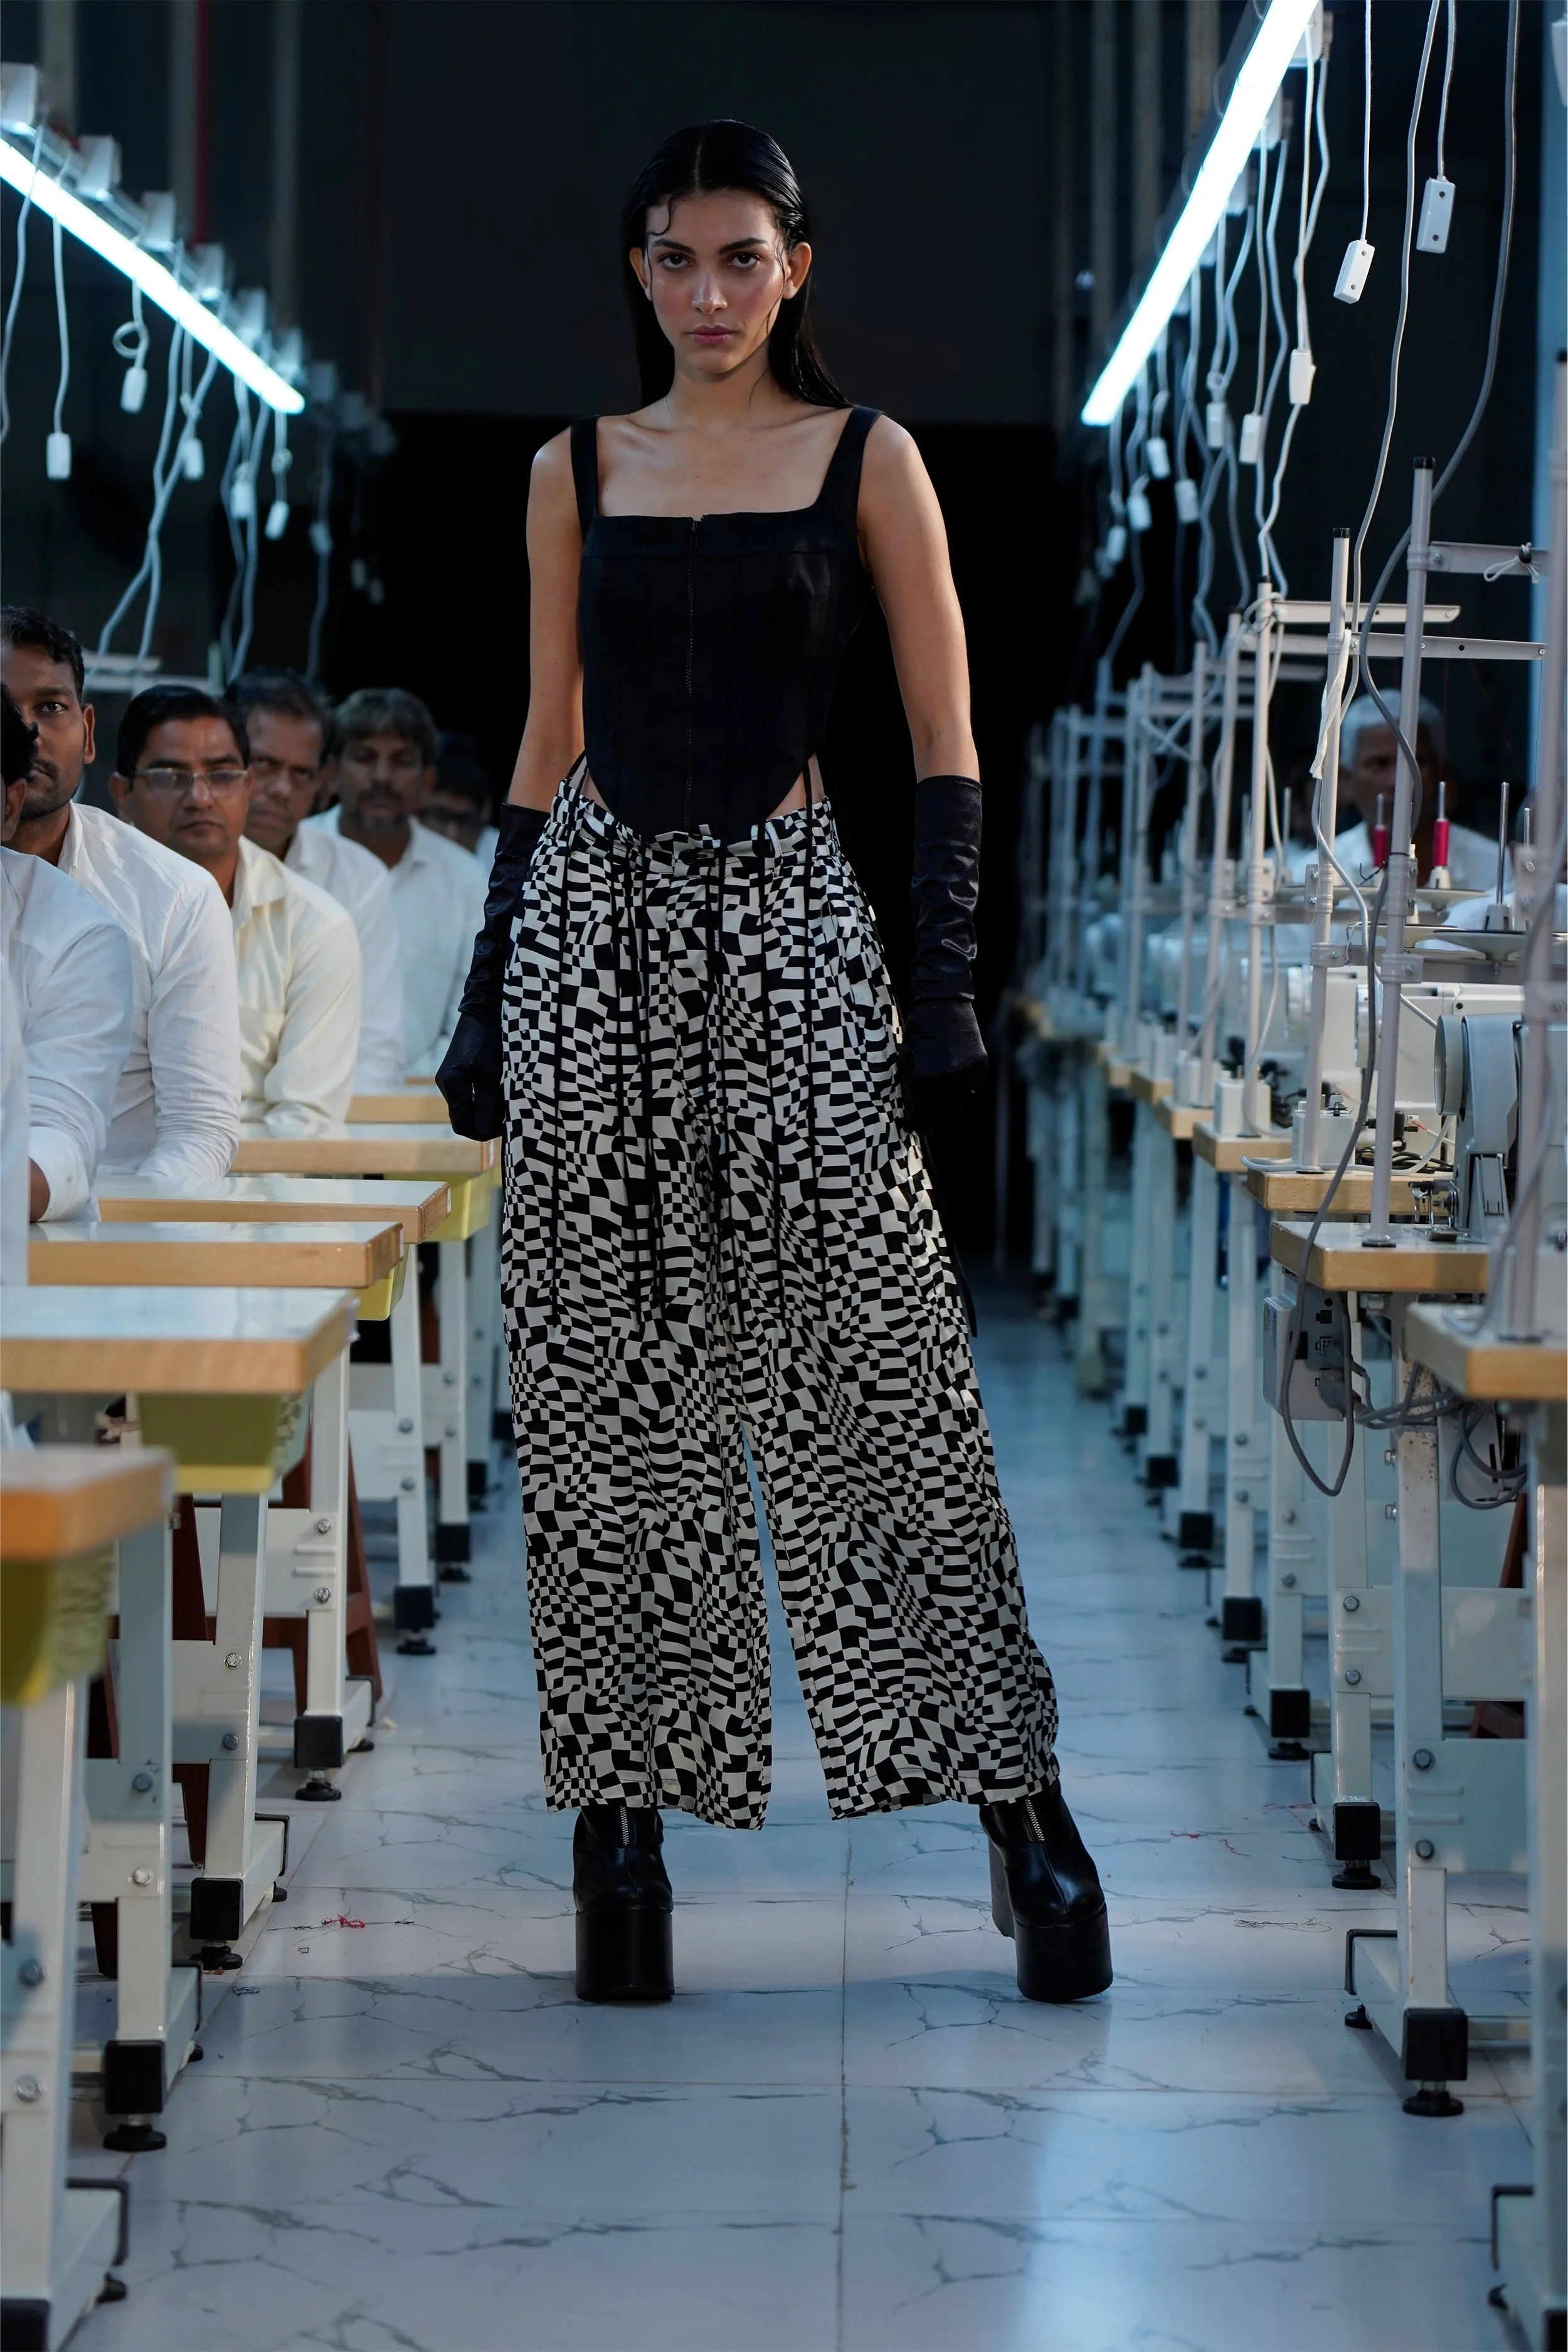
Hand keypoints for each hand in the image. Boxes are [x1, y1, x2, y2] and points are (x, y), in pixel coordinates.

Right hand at [436, 1012, 504, 1142]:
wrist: (485, 1011)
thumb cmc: (489, 1040)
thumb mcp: (491, 1073)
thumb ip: (487, 1103)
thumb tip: (486, 1131)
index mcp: (451, 1085)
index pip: (462, 1125)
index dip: (484, 1131)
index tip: (506, 1126)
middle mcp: (448, 1085)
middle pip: (465, 1119)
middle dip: (486, 1122)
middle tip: (510, 1116)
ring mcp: (453, 1079)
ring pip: (469, 1108)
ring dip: (487, 1111)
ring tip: (508, 1102)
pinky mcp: (461, 1073)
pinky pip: (472, 1096)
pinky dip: (486, 1100)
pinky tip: (502, 1092)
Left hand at [899, 997, 986, 1133]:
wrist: (946, 999)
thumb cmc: (921, 1025)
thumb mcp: (909, 1055)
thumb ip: (913, 1080)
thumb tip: (914, 1102)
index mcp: (929, 1074)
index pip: (923, 1107)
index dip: (916, 1118)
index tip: (910, 1123)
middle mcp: (951, 1077)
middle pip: (942, 1112)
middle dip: (932, 1121)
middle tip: (923, 1126)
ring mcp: (969, 1071)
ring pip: (961, 1105)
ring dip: (949, 1115)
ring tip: (938, 1119)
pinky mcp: (980, 1065)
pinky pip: (973, 1092)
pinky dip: (964, 1101)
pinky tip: (955, 1104)